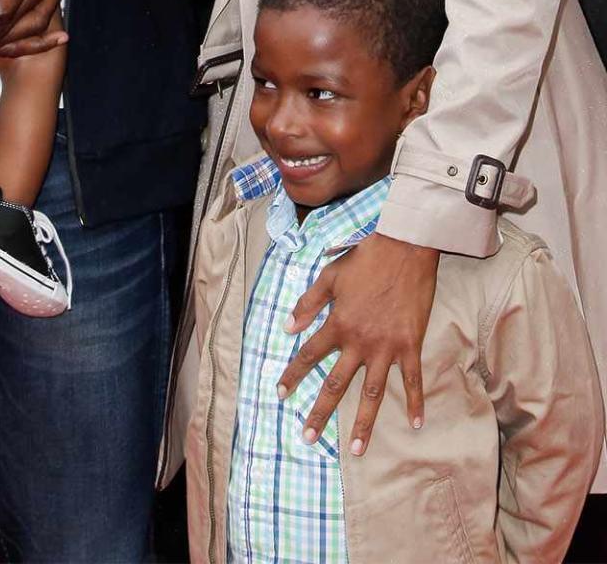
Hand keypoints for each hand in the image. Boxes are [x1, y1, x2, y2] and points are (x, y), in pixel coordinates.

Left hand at [276, 232, 438, 454]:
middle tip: (308, 438)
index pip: (308, 355)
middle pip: (335, 384)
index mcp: (337, 324)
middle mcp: (359, 341)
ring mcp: (386, 347)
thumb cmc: (366, 259)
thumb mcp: (330, 276)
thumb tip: (287, 327)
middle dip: (320, 412)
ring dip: (363, 423)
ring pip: (372, 394)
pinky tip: (417, 424)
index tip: (280, 394)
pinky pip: (412, 380)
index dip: (292, 375)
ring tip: (355, 449)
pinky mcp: (410, 345)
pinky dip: (416, 402)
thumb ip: (308, 303)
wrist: (404, 248)